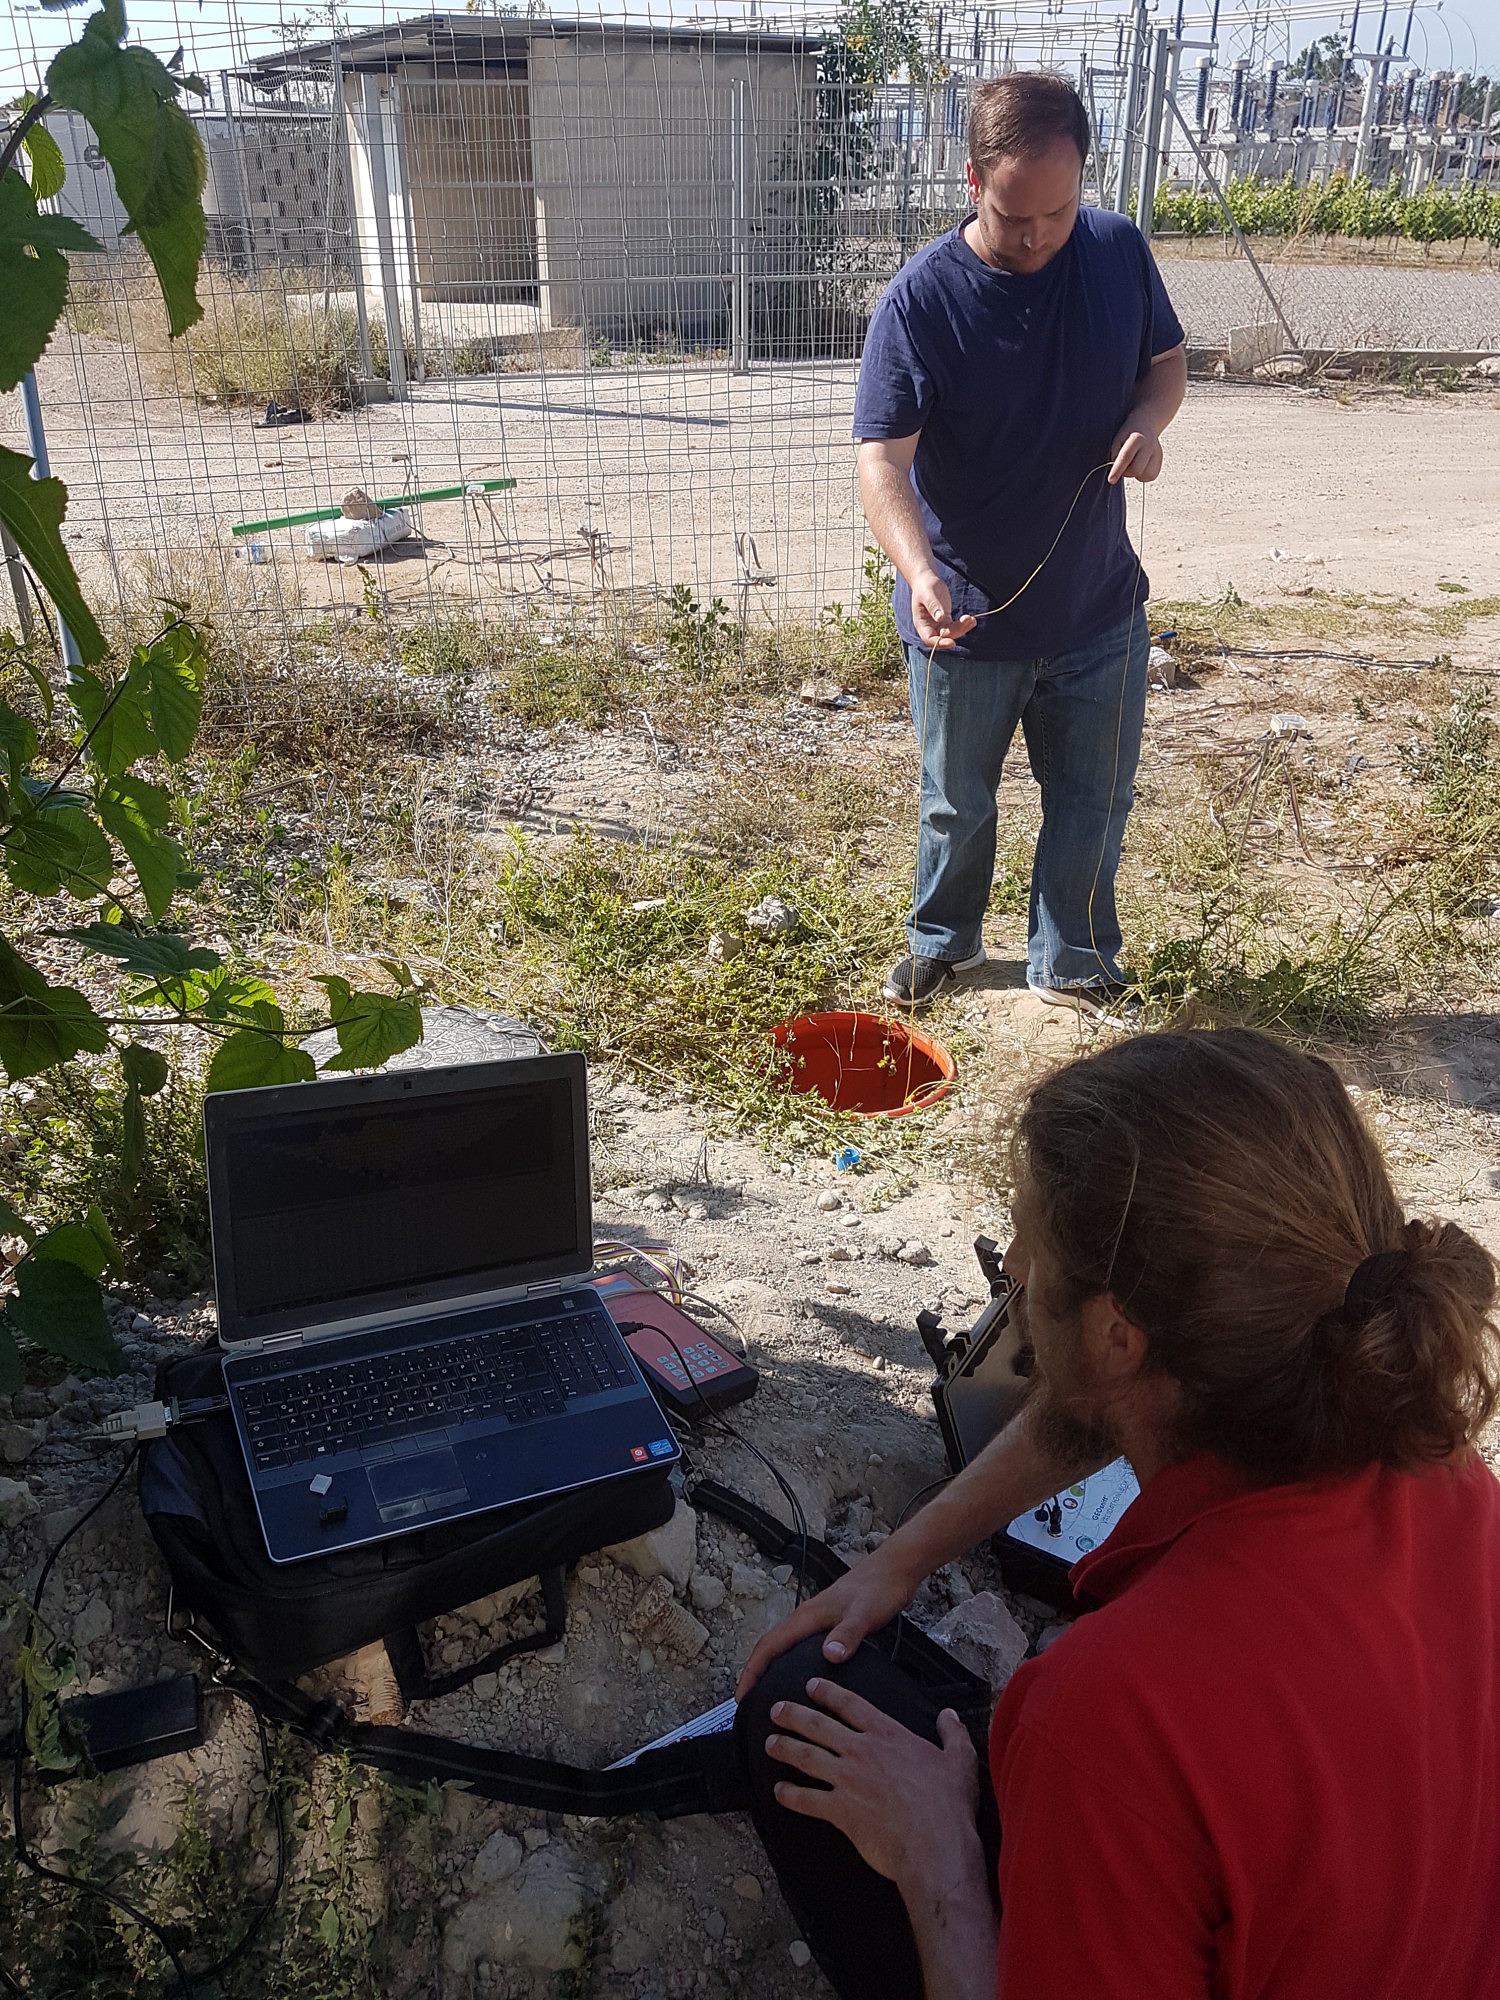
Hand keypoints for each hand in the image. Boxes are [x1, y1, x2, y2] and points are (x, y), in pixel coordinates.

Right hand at [736, 1541, 920, 1698]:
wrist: (896, 1569)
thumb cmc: (878, 1587)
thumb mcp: (863, 1615)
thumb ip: (846, 1635)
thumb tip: (829, 1657)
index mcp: (807, 1617)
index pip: (769, 1645)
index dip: (752, 1670)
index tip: (741, 1694)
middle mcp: (808, 1618)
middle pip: (772, 1647)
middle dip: (756, 1672)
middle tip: (750, 1700)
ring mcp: (820, 1621)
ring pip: (787, 1647)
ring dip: (773, 1668)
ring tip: (771, 1694)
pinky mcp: (833, 1625)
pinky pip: (803, 1648)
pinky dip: (795, 1664)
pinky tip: (806, 1678)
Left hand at [765, 1676, 983, 1893]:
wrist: (934, 1846)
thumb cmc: (948, 1806)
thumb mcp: (959, 1760)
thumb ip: (952, 1734)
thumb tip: (949, 1716)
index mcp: (888, 1735)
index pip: (850, 1705)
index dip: (828, 1693)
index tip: (811, 1686)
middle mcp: (862, 1751)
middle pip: (818, 1726)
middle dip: (794, 1715)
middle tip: (777, 1709)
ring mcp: (847, 1780)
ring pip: (806, 1757)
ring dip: (785, 1748)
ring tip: (770, 1743)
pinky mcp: (839, 1810)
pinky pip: (806, 1800)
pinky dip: (790, 1795)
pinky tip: (779, 1792)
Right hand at [911, 567, 976, 648]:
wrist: (927, 581)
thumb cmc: (924, 587)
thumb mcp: (928, 594)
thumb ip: (933, 606)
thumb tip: (940, 618)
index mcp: (921, 624)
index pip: (929, 639)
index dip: (940, 643)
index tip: (952, 642)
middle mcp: (929, 627)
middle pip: (943, 637)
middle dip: (957, 631)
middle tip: (969, 620)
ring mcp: (938, 625)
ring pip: (951, 633)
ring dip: (962, 628)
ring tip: (972, 620)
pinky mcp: (946, 620)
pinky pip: (955, 626)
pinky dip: (963, 624)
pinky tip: (972, 619)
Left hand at [1108, 420, 1163, 483]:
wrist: (1145, 425)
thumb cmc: (1128, 434)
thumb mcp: (1117, 440)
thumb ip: (1115, 455)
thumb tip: (1115, 471)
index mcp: (1137, 438)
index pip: (1126, 457)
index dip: (1117, 470)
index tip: (1111, 480)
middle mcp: (1149, 445)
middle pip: (1136, 469)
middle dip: (1127, 472)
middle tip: (1124, 465)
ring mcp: (1157, 453)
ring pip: (1145, 475)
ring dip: (1136, 474)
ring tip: (1133, 464)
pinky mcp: (1160, 461)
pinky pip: (1151, 476)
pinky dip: (1143, 475)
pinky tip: (1141, 466)